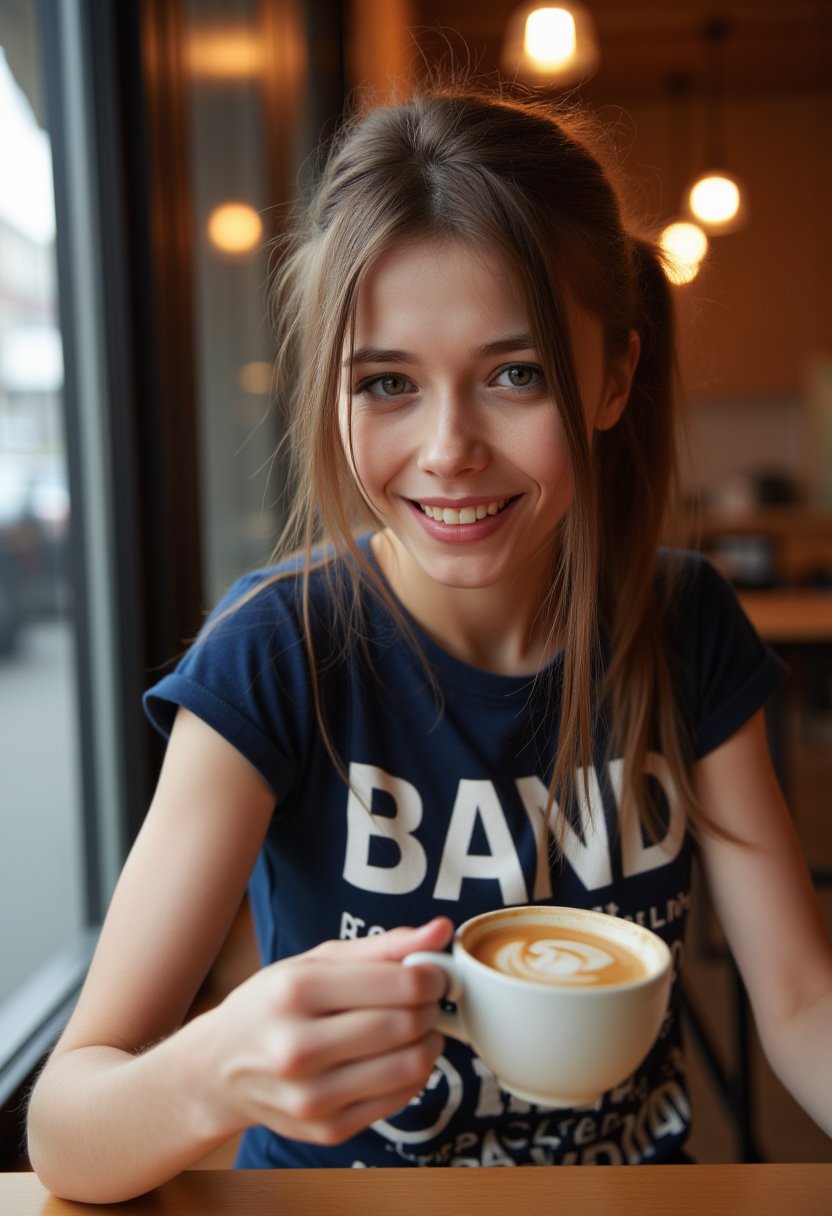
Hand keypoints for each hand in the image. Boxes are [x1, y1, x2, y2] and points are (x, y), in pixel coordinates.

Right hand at [202, 918, 453, 1145]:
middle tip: (425, 999)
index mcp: (295, 992)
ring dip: (429, 1042)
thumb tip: (440, 929)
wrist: (217, 1071)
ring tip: (415, 1028)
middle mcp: (298, 1047)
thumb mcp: (315, 961)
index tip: (433, 972)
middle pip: (407, 1025)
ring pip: (411, 1066)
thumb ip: (382, 946)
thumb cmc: (272, 1005)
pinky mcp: (326, 1129)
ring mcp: (312, 1096)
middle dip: (429, 1008)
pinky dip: (412, 1073)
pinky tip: (395, 1056)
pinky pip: (400, 1099)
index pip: (400, 985)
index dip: (432, 976)